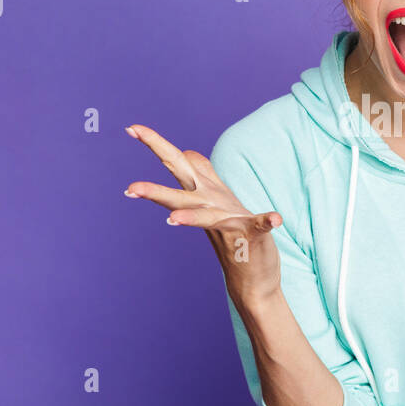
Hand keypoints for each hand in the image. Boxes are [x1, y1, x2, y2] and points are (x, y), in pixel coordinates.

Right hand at [123, 123, 283, 302]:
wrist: (252, 277)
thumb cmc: (233, 232)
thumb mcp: (215, 195)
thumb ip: (201, 173)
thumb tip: (189, 153)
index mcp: (202, 193)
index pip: (175, 164)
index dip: (154, 143)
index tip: (131, 128)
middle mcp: (210, 206)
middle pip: (180, 196)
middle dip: (153, 190)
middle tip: (130, 188)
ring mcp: (229, 222)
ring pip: (205, 217)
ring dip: (190, 217)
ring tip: (173, 221)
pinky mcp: (253, 236)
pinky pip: (258, 227)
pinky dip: (265, 221)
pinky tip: (274, 218)